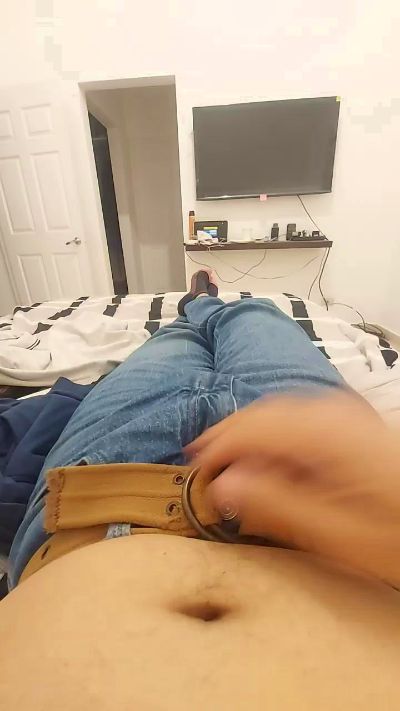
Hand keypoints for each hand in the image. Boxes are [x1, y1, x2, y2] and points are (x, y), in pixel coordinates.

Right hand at [186, 393, 399, 586]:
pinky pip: (303, 417)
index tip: (194, 471)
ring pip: (282, 411)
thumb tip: (225, 486)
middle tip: (205, 464)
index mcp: (324, 432)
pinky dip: (278, 435)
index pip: (251, 426)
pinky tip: (275, 459)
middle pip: (265, 411)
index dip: (216, 446)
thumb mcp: (337, 533)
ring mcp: (348, 413)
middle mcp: (333, 411)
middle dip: (230, 436)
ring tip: (233, 464)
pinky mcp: (356, 423)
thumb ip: (277, 505)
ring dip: (252, 434)